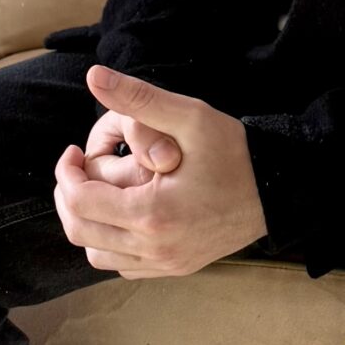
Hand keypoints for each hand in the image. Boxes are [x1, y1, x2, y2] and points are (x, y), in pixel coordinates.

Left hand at [54, 64, 268, 279]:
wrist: (279, 189)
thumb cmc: (235, 152)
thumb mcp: (190, 116)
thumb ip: (139, 97)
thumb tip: (94, 76)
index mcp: (152, 213)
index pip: (80, 201)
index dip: (65, 173)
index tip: (72, 152)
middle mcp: (155, 248)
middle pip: (80, 232)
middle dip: (68, 198)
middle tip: (75, 170)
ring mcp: (166, 263)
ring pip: (98, 256)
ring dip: (87, 223)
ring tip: (95, 191)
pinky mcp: (176, 268)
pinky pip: (124, 267)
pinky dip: (110, 244)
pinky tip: (120, 214)